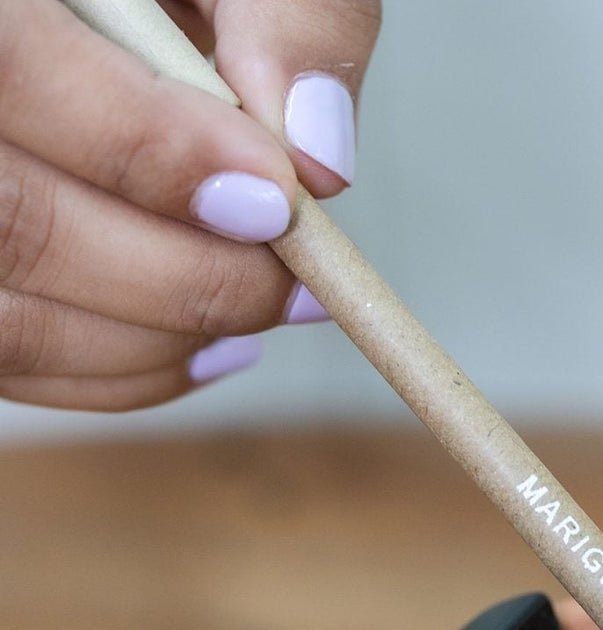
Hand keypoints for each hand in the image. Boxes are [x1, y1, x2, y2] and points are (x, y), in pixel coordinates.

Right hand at [0, 0, 378, 410]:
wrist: (89, 16)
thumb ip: (279, 15)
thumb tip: (321, 158)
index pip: (9, 73)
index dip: (151, 153)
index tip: (276, 198)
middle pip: (13, 228)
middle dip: (184, 278)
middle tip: (292, 284)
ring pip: (10, 323)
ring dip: (160, 340)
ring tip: (262, 311)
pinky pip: (14, 359)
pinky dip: (123, 370)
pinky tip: (205, 346)